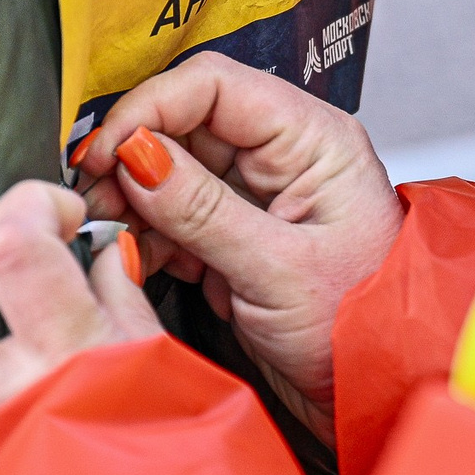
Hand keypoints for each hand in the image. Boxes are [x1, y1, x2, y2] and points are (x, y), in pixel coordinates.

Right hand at [72, 54, 403, 441]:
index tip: (105, 152)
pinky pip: (178, 216)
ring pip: (173, 171)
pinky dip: (148, 234)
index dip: (149, 109)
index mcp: (311, 139)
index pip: (213, 86)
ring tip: (106, 230)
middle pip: (185, 124)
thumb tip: (136, 156)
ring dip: (133, 199)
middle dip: (131, 157)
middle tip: (93, 199)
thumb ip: (203, 211)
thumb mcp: (279, 269)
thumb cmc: (362, 327)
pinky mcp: (240, 237)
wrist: (381, 388)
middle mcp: (285, 156)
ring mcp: (260, 196)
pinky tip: (134, 257)